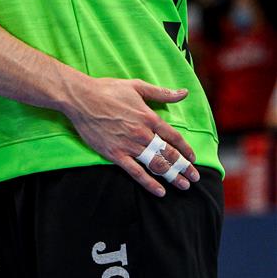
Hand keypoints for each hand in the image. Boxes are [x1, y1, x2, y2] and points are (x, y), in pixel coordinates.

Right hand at [64, 74, 199, 196]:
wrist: (81, 98)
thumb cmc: (107, 89)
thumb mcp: (136, 86)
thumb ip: (161, 93)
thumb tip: (184, 93)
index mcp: (149, 117)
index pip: (174, 137)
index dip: (186, 149)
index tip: (193, 158)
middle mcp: (142, 133)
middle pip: (169, 154)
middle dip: (185, 167)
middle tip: (195, 177)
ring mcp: (129, 145)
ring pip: (156, 165)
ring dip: (172, 177)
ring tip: (184, 186)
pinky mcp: (115, 154)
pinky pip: (136, 172)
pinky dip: (149, 183)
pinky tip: (160, 191)